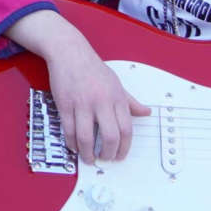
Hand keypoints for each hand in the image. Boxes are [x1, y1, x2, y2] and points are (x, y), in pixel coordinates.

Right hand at [46, 46, 150, 164]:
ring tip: (89, 158)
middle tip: (105, 158)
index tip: (120, 156)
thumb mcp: (116, 83)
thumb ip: (130, 101)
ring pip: (86, 137)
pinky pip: (69, 130)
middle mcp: (101, 102)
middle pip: (110, 137)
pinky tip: (74, 146)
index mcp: (116, 98)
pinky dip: (72, 142)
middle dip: (108, 154)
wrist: (69, 52)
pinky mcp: (65, 104)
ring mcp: (82, 104)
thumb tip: (146, 112)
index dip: (124, 148)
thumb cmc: (92, 67)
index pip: (126, 130)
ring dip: (88, 153)